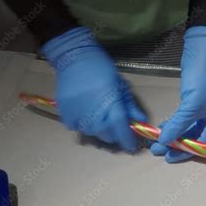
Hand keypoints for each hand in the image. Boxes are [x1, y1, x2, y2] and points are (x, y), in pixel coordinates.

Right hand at [41, 27, 146, 151]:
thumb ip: (130, 105)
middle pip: (107, 136)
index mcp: (110, 104)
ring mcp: (77, 116)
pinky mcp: (65, 115)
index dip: (128, 141)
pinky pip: (76, 128)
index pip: (121, 129)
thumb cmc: (102, 69)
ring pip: (92, 133)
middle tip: (116, 125)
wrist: (74, 58)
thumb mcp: (121, 85)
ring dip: (99, 129)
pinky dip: (83, 124)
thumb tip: (140, 121)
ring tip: (99, 115)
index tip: (132, 146)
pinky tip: (85, 112)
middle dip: (114, 134)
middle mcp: (93, 114)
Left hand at [150, 26, 205, 162]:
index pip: (202, 143)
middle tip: (157, 150)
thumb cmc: (203, 79)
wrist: (203, 51)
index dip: (185, 151)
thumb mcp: (191, 105)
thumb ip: (178, 124)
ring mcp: (203, 109)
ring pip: (186, 128)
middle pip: (194, 137)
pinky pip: (183, 118)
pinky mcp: (193, 101)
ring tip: (155, 142)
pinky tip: (162, 128)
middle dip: (176, 144)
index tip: (168, 157)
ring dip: (172, 134)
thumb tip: (164, 142)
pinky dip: (173, 123)